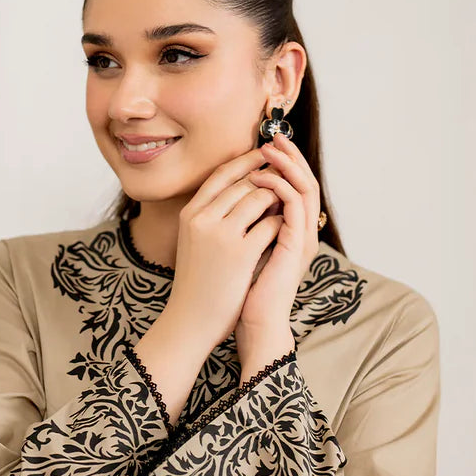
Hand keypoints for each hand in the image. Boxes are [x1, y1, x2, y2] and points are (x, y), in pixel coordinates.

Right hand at [165, 145, 285, 350]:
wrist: (191, 320)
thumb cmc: (196, 284)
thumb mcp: (194, 242)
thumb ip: (209, 217)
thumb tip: (238, 192)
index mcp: (190, 213)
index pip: (221, 175)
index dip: (245, 161)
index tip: (264, 155)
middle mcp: (202, 218)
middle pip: (243, 182)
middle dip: (267, 177)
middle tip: (285, 177)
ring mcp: (221, 234)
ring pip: (258, 197)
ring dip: (277, 198)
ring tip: (286, 204)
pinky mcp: (240, 253)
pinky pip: (270, 224)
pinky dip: (281, 222)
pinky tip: (285, 228)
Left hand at [235, 131, 321, 358]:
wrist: (253, 322)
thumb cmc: (242, 292)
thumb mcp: (241, 250)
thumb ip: (245, 226)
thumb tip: (230, 202)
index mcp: (289, 231)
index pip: (293, 186)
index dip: (281, 164)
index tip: (261, 147)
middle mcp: (300, 232)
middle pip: (304, 180)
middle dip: (288, 156)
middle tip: (270, 137)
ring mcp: (302, 238)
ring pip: (305, 187)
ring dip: (287, 165)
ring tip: (268, 150)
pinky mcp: (296, 245)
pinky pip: (295, 204)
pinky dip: (281, 186)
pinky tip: (262, 178)